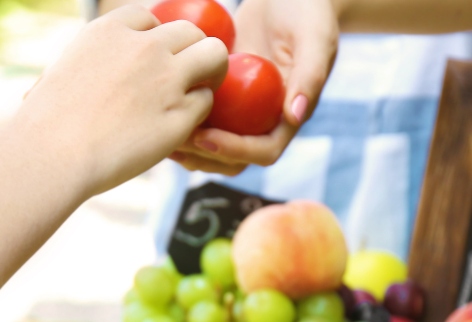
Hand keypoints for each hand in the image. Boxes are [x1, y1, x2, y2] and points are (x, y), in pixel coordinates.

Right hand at [17, 5, 227, 194]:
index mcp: (110, 31)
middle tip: (185, 73)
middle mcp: (144, 47)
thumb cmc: (45, 122)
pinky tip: (181, 125)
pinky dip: (197, 111)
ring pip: (214, 55)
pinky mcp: (180, 115)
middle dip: (190, 50)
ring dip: (210, 71)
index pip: (148, 17)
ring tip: (200, 89)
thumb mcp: (62, 70)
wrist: (52, 154)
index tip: (150, 57)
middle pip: (190, 31)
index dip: (154, 37)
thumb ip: (91, 61)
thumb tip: (95, 68)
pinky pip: (205, 102)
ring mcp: (167, 79)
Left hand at [169, 0, 338, 174]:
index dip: (235, 151)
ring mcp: (241, 107)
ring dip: (188, 146)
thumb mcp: (315, 37)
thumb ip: (310, 75)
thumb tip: (294, 116)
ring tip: (160, 134)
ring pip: (212, 141)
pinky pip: (199, 113)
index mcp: (289, 114)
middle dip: (204, 155)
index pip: (265, 151)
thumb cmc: (307, 11)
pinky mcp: (222, 91)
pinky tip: (156, 107)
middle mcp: (264, 117)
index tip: (206, 137)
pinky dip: (179, 116)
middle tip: (174, 141)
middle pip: (234, 157)